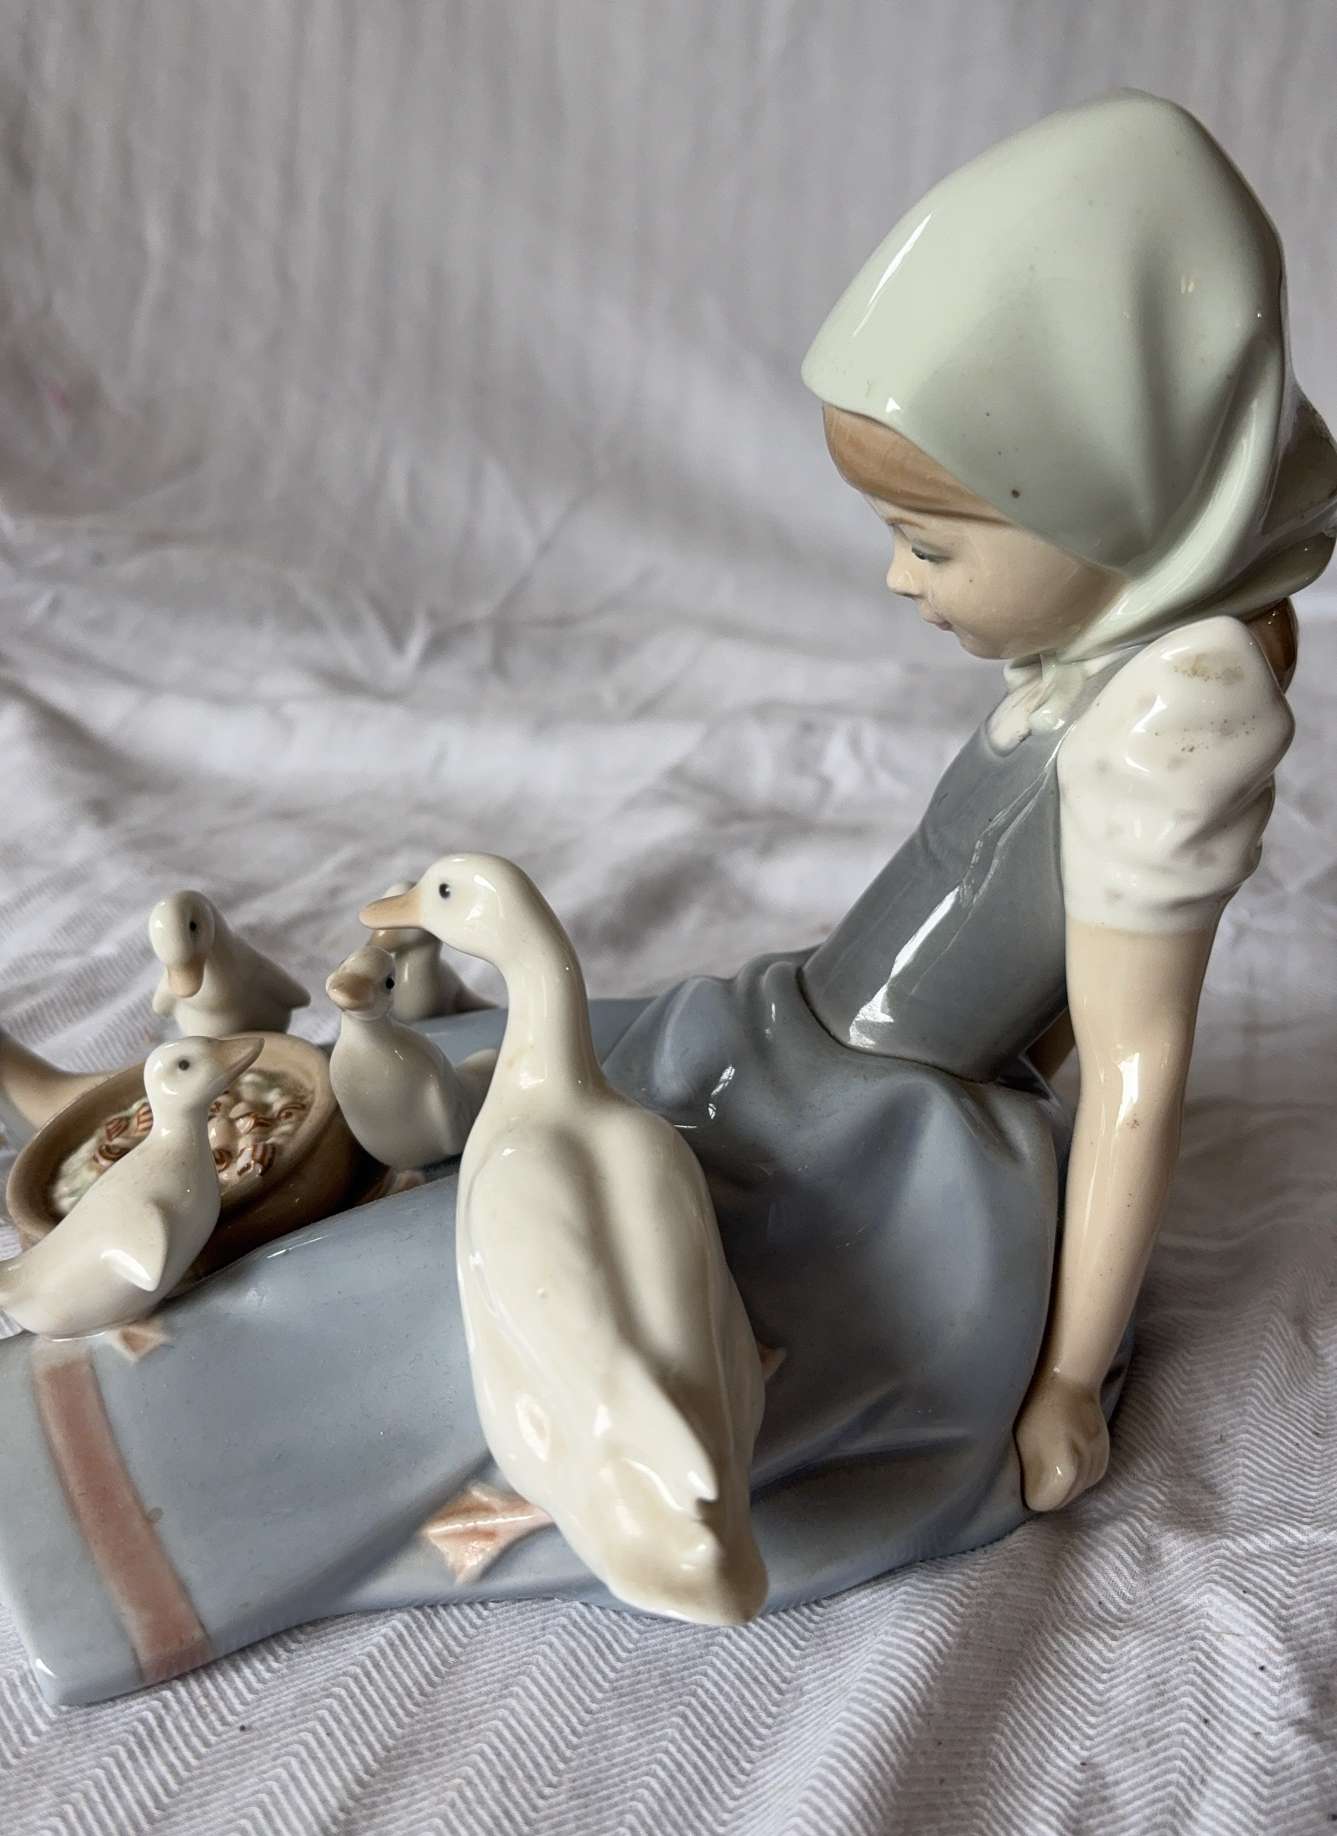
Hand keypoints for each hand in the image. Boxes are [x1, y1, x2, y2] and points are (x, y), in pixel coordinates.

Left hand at [1014, 1372, 1108, 1511]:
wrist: (1065, 1377)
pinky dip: (1076, 1473)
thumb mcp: (1020, 1442)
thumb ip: (1026, 1475)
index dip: (1028, 1491)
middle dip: (1046, 1489)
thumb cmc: (1033, 1407)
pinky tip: (1064, 1456)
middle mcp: (1086, 1470)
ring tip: (1048, 1458)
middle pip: (1061, 1501)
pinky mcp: (1105, 1455)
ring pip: (1077, 1490)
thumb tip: (1026, 1497)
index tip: (1022, 1472)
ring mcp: (1098, 1461)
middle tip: (1032, 1466)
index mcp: (1064, 1471)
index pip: (1042, 1503)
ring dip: (1062, 1482)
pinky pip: (1088, 1478)